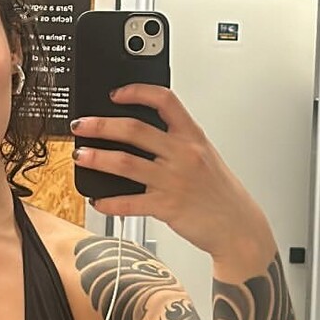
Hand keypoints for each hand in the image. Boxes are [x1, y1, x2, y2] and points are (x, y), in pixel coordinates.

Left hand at [71, 83, 267, 256]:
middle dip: (101, 125)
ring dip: (97, 158)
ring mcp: (174, 180)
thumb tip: (139, 134)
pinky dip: (109, 202)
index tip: (116, 94)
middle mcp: (183, 154)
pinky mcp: (167, 207)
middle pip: (134, 129)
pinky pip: (130, 203)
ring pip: (125, 163)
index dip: (137, 91)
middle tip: (82, 125)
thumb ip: (178, 142)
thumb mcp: (206, 156)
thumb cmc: (220, 192)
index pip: (164, 101)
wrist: (238, 227)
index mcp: (193, 136)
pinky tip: (98, 200)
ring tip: (81, 156)